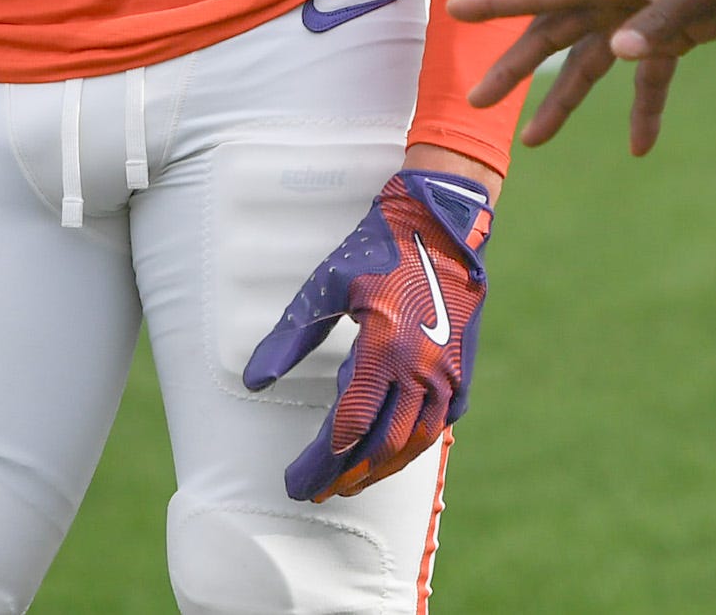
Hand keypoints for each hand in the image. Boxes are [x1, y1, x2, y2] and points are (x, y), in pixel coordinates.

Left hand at [246, 171, 493, 501]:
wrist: (443, 223)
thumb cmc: (380, 249)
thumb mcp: (326, 287)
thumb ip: (289, 338)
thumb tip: (254, 380)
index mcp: (384, 349)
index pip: (347, 428)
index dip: (319, 463)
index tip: (296, 481)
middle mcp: (421, 369)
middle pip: (381, 447)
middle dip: (346, 476)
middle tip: (318, 491)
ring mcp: (448, 372)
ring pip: (414, 442)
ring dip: (380, 469)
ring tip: (351, 481)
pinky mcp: (462, 368)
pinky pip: (439, 424)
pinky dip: (412, 446)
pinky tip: (393, 451)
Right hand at [446, 0, 715, 155]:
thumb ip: (657, 22)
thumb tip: (617, 55)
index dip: (498, 3)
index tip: (456, 10)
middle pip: (552, 36)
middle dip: (516, 68)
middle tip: (478, 100)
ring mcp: (634, 18)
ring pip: (586, 63)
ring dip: (563, 100)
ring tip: (532, 140)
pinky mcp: (663, 37)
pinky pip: (645, 81)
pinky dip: (642, 110)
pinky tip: (640, 146)